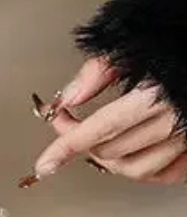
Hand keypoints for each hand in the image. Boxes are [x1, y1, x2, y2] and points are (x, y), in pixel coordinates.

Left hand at [33, 56, 186, 184]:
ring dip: (109, 161)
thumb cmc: (170, 42)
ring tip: (94, 143)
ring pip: (138, 169)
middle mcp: (172, 122)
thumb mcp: (128, 46)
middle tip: (67, 124)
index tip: (44, 163)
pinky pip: (169, 174)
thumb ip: (96, 72)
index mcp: (153, 96)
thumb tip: (70, 98)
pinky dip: (144, 171)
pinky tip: (129, 156)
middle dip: (80, 143)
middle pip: (113, 150)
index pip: (98, 130)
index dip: (65, 147)